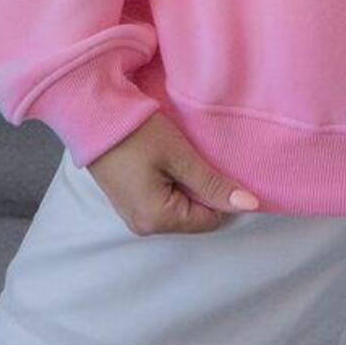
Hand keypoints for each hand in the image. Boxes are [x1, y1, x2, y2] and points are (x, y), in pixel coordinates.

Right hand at [85, 112, 261, 235]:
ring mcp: (133, 216)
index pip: (210, 220)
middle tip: (201, 157)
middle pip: (193, 216)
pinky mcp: (128, 202)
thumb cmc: (139, 134)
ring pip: (178, 207)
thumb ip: (213, 184)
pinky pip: (161, 201)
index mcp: (158, 220)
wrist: (95, 117)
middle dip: (203, 190)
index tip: (222, 165)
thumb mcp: (180, 156)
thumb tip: (250, 205)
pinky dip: (172, 183)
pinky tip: (169, 161)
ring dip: (187, 185)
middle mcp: (143, 227)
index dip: (222, 194)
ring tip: (184, 157)